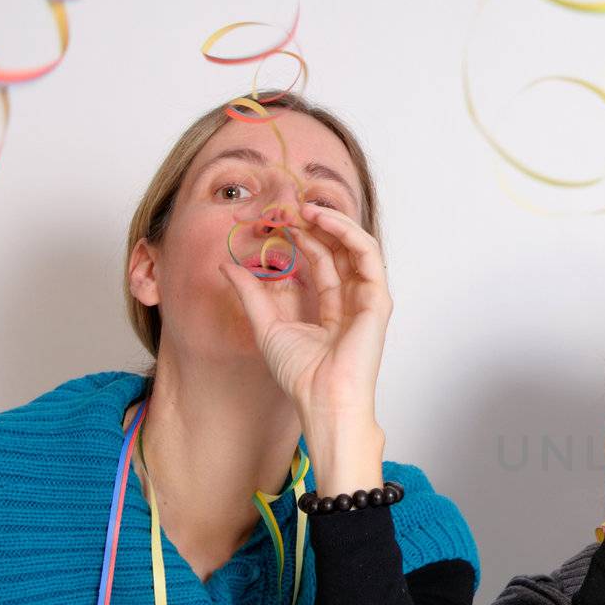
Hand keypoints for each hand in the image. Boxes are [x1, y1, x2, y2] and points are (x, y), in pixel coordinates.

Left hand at [222, 204, 388, 493]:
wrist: (321, 398)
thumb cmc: (300, 375)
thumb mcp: (266, 325)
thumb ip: (251, 294)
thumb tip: (227, 265)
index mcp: (331, 309)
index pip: (320, 262)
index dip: (301, 238)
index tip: (278, 221)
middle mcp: (352, 301)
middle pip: (339, 250)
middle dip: (317, 224)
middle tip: (291, 206)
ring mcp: (367, 300)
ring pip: (356, 247)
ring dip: (334, 222)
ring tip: (307, 208)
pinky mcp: (377, 300)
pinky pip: (368, 255)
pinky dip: (349, 233)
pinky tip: (324, 221)